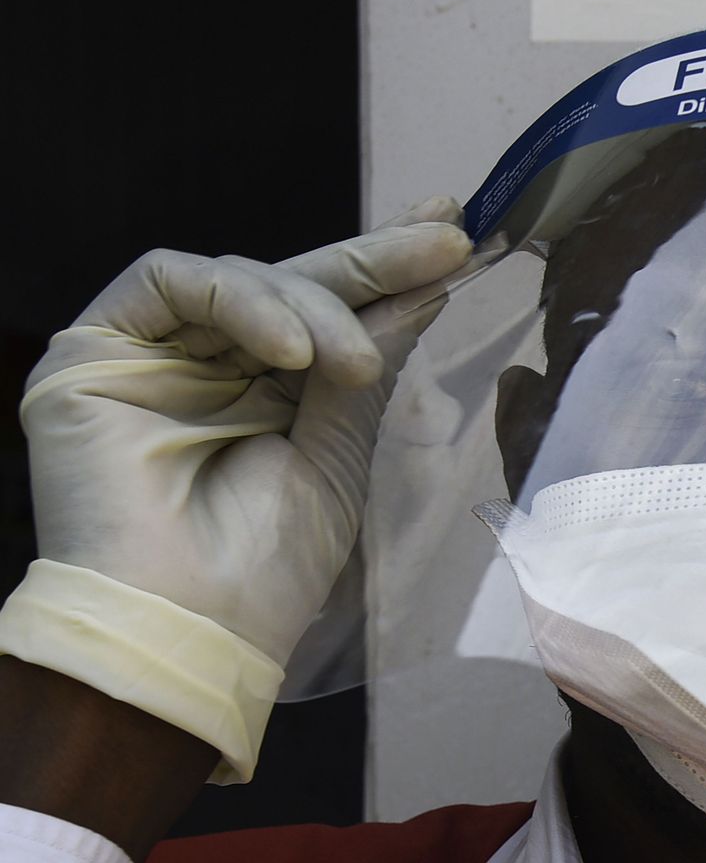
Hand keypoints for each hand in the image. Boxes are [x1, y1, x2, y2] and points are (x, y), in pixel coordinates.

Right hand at [0, 199, 470, 779]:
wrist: (189, 626)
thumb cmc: (266, 566)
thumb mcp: (339, 450)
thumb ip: (368, 363)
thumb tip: (423, 287)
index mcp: (268, 396)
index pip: (326, 313)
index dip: (386, 271)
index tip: (454, 236)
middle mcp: (208, 367)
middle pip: (291, 285)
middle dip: (373, 261)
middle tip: (447, 242)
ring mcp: (151, 356)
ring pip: (244, 277)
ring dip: (317, 307)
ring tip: (356, 365)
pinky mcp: (93, 350)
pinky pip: (171, 280)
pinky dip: (245, 301)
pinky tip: (295, 354)